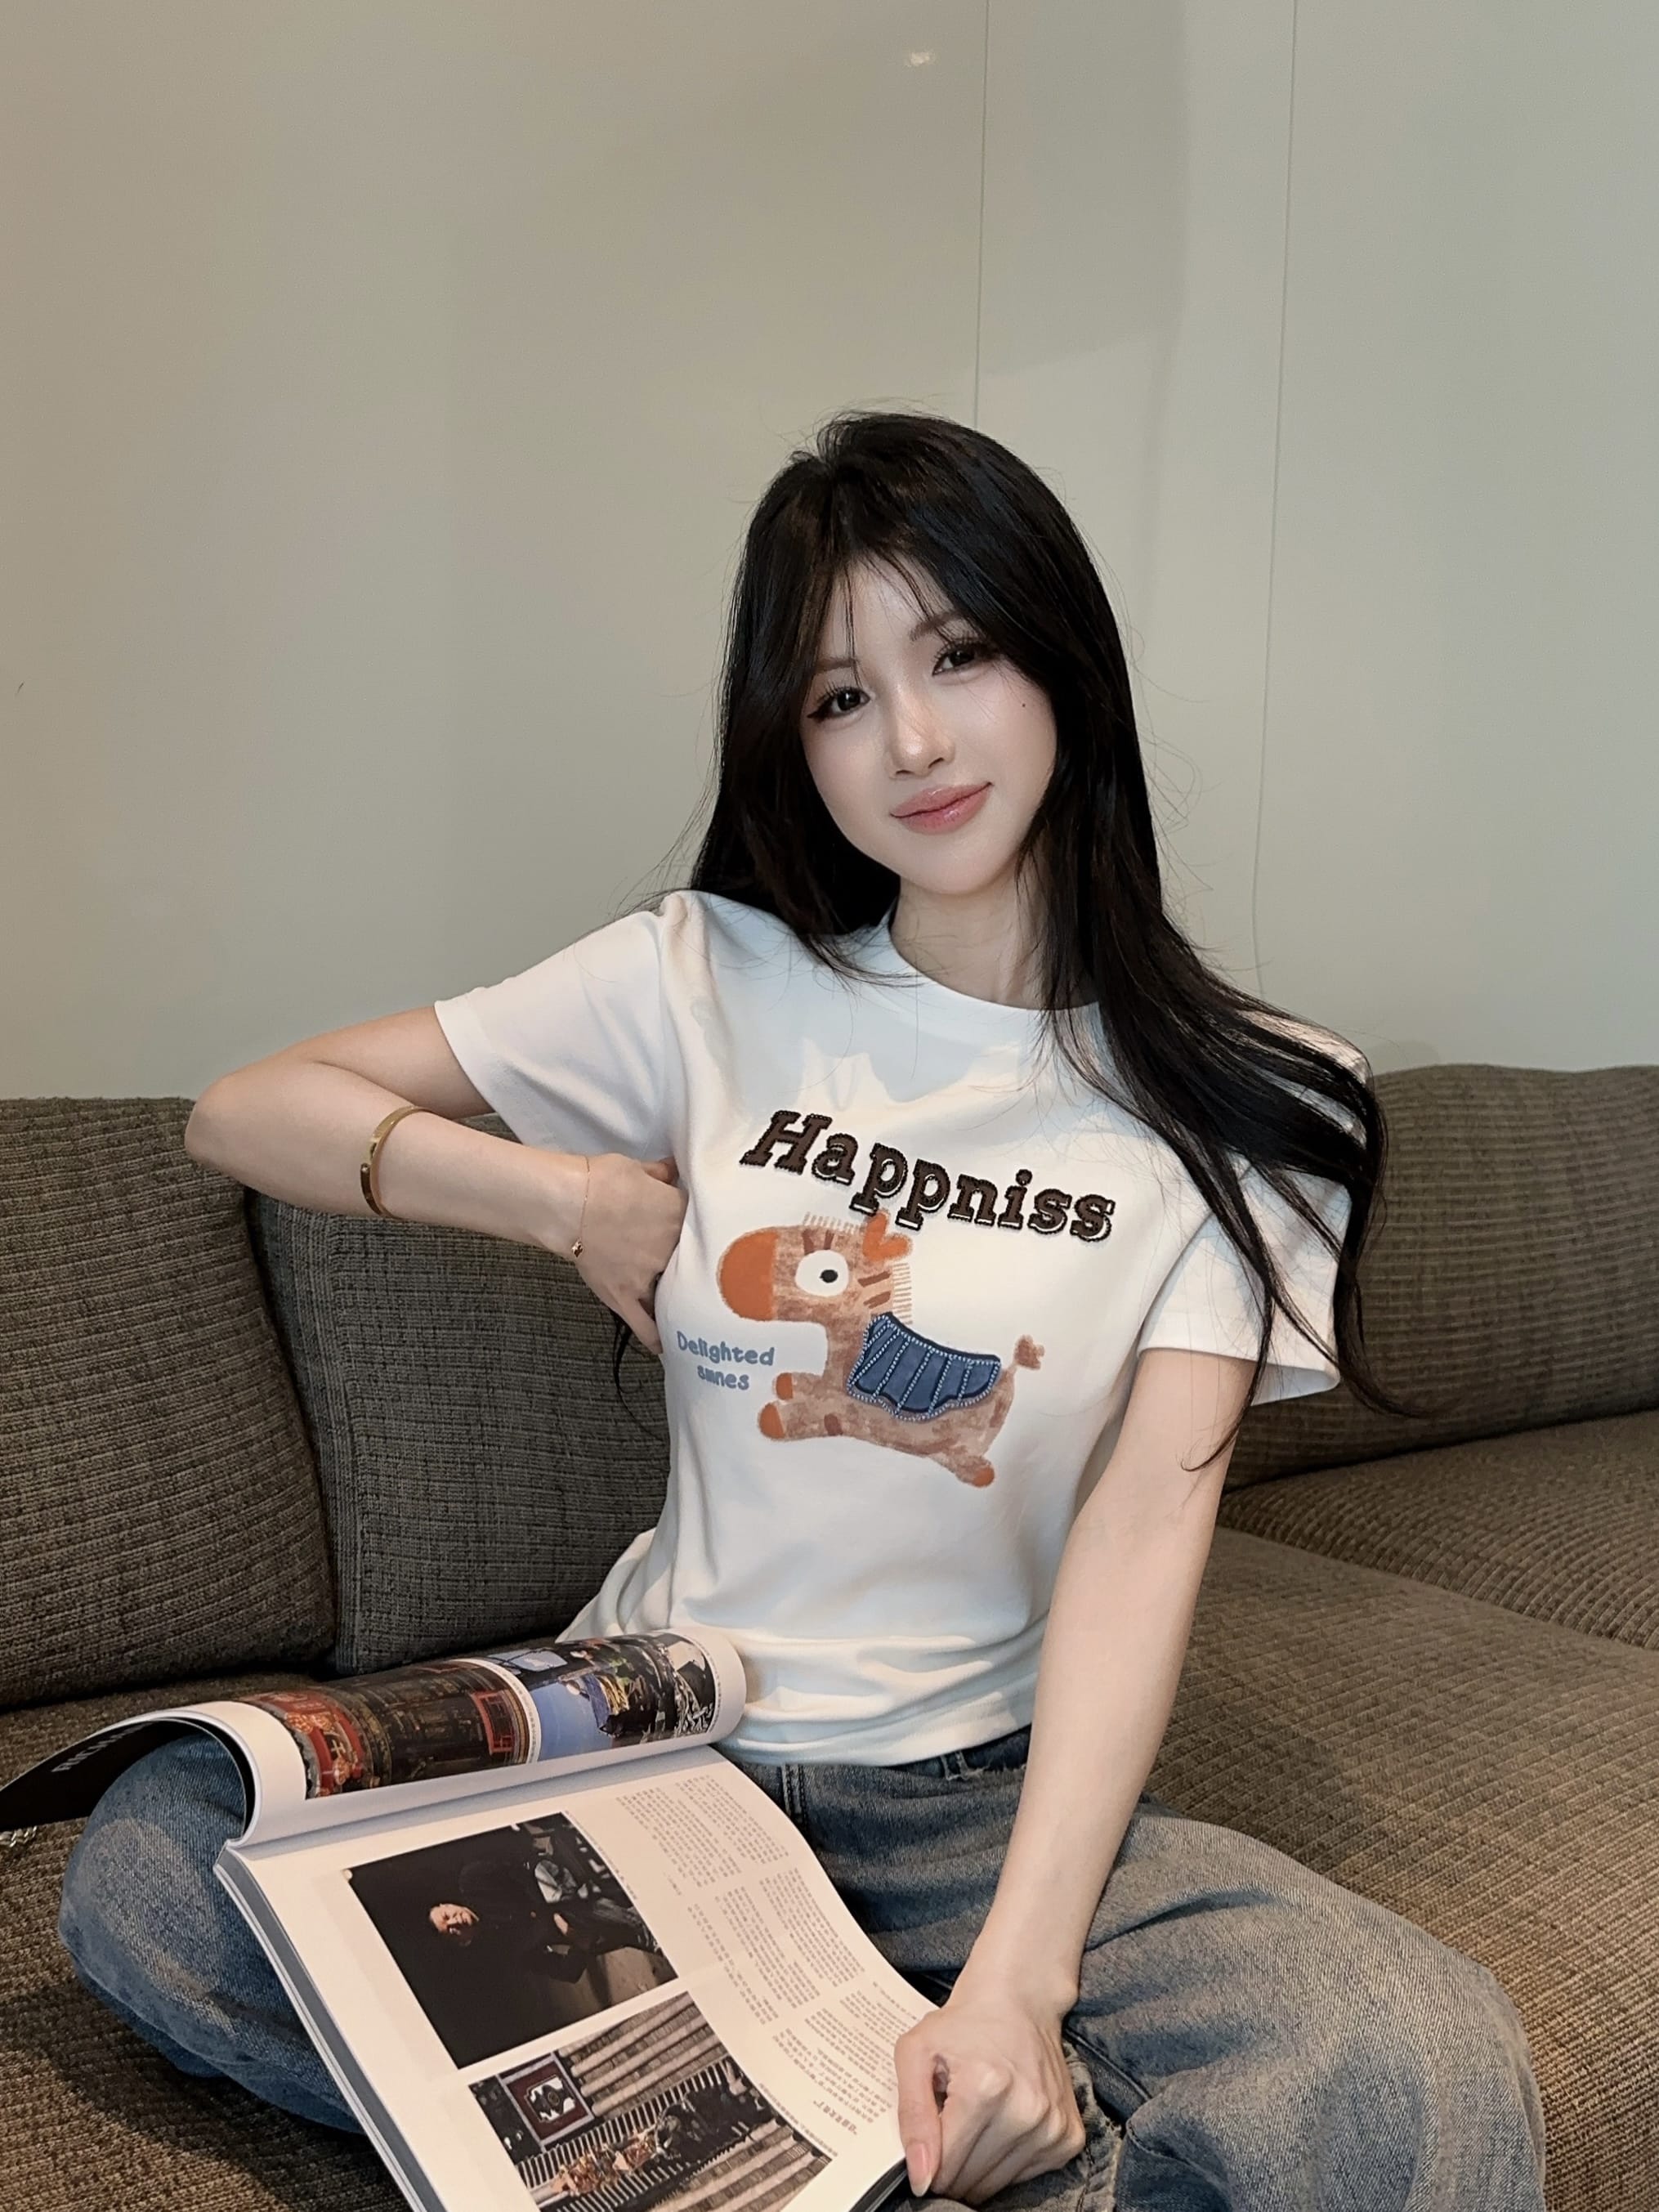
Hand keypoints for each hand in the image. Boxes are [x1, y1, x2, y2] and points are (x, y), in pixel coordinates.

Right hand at [536, 1151, 684, 1356]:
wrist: (567, 1204)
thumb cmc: (602, 1180)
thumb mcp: (637, 1168)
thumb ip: (661, 1174)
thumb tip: (673, 1170)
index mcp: (679, 1216)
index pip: (703, 1224)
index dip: (703, 1226)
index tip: (703, 1230)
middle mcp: (670, 1251)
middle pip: (692, 1262)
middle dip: (694, 1262)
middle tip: (698, 1264)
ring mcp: (648, 1277)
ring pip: (674, 1295)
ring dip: (680, 1298)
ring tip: (692, 1307)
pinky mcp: (624, 1295)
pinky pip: (644, 1323)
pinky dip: (655, 1337)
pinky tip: (666, 1346)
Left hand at [895, 1978, 1083, 2205]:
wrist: (1019, 2000)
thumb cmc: (962, 2025)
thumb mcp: (916, 2052)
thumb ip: (911, 2116)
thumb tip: (920, 2179)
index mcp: (984, 2088)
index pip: (945, 2168)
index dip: (926, 2163)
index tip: (926, 2143)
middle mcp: (1026, 2111)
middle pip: (971, 2182)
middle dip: (950, 2167)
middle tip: (949, 2129)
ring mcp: (1052, 2126)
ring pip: (997, 2186)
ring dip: (978, 2166)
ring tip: (975, 2123)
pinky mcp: (1069, 2136)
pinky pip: (1024, 2177)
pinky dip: (1006, 2162)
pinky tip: (1001, 2125)